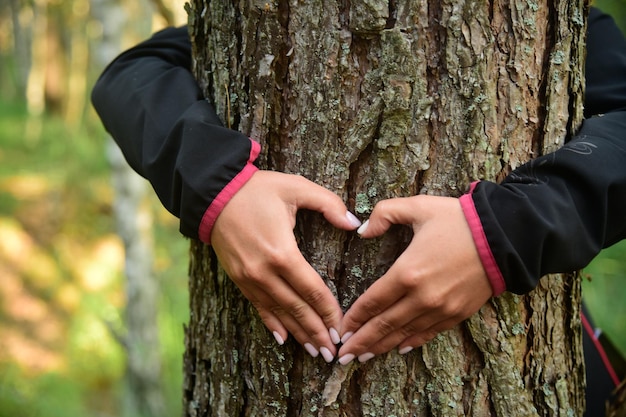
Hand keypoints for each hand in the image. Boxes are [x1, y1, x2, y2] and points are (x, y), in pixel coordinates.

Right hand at [210, 170, 361, 361]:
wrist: (214, 193)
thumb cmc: (258, 189)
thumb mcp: (297, 187)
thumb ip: (329, 204)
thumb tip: (354, 223)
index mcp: (282, 252)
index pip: (312, 290)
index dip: (329, 312)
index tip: (342, 329)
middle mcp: (264, 272)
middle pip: (297, 309)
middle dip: (316, 332)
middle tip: (333, 352)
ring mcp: (249, 278)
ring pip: (278, 313)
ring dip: (298, 334)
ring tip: (315, 352)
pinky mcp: (238, 278)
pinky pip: (258, 306)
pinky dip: (272, 324)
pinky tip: (283, 339)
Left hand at [337, 195, 492, 364]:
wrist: (505, 236)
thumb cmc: (458, 219)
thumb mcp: (418, 206)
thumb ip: (384, 214)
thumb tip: (363, 230)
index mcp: (407, 272)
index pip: (372, 302)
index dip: (354, 318)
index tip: (340, 330)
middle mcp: (421, 297)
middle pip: (384, 325)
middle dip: (361, 342)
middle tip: (343, 356)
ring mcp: (441, 309)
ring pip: (404, 334)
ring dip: (382, 347)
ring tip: (364, 357)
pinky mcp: (458, 314)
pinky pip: (429, 333)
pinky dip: (411, 343)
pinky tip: (399, 349)